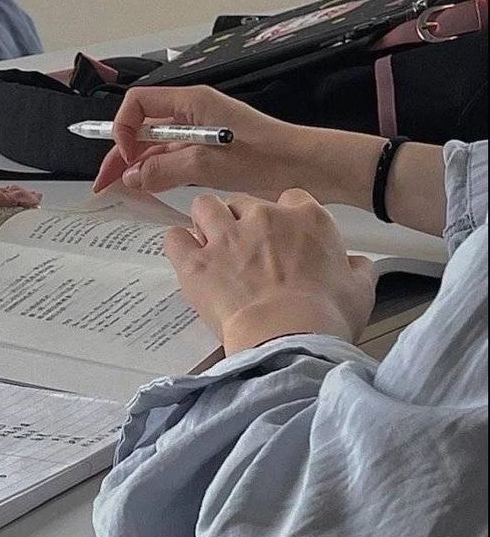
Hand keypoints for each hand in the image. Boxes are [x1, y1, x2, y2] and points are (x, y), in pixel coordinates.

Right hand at [93, 85, 306, 198]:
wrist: (306, 166)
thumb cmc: (266, 156)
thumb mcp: (210, 165)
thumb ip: (166, 170)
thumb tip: (132, 177)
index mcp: (192, 102)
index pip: (139, 104)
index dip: (123, 128)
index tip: (124, 157)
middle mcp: (193, 113)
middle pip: (143, 127)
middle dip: (121, 153)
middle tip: (105, 183)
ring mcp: (200, 132)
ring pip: (156, 146)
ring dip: (138, 166)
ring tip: (121, 189)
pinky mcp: (210, 150)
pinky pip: (173, 158)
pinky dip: (158, 173)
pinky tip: (148, 188)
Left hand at [164, 189, 376, 352]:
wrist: (290, 337)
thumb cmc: (327, 317)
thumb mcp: (360, 291)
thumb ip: (357, 270)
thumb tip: (356, 265)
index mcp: (307, 219)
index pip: (292, 199)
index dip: (284, 217)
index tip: (282, 236)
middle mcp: (264, 217)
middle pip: (244, 201)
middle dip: (242, 220)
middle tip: (245, 248)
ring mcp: (226, 237)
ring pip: (206, 206)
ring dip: (205, 221)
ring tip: (210, 243)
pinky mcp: (196, 262)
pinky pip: (175, 238)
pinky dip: (178, 245)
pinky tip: (185, 257)